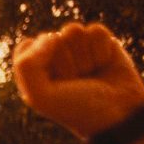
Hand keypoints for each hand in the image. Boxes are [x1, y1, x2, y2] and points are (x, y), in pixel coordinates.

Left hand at [13, 22, 143, 138]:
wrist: (116, 113)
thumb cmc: (75, 108)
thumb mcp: (40, 97)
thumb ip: (27, 66)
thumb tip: (50, 36)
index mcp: (33, 69)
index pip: (27, 46)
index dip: (40, 60)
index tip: (51, 81)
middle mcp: (53, 56)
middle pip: (52, 37)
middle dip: (64, 61)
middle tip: (74, 82)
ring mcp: (77, 48)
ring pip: (73, 30)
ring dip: (83, 56)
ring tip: (87, 74)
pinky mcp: (100, 42)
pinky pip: (96, 31)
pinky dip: (101, 50)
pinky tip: (103, 65)